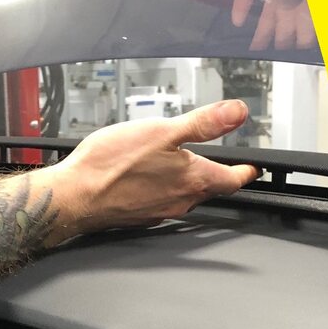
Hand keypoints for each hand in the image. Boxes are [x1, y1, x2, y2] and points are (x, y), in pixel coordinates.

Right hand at [35, 100, 258, 240]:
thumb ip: (203, 124)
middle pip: (209, 188)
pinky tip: (146, 175)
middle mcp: (181, 200)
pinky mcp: (139, 214)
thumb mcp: (162, 131)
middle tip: (218, 161)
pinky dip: (160, 186)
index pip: (233, 179)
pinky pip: (159, 199)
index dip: (246, 171)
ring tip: (177, 162)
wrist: (74, 195)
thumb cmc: (112, 165)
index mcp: (193, 180)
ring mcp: (160, 210)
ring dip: (185, 179)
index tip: (252, 168)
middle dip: (215, 174)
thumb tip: (237, 113)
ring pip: (183, 194)